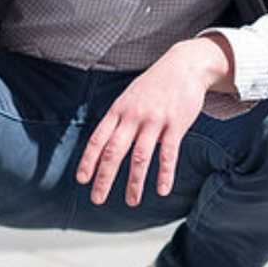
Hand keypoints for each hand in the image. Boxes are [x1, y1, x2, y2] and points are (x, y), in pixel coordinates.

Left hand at [76, 36, 234, 205]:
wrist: (185, 65)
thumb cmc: (155, 84)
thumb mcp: (131, 96)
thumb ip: (119, 118)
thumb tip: (105, 144)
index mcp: (119, 109)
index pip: (98, 139)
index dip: (88, 160)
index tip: (82, 180)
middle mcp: (134, 116)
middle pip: (114, 151)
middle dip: (104, 177)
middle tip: (97, 199)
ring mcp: (156, 120)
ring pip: (141, 156)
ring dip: (135, 182)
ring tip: (132, 201)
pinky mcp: (176, 124)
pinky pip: (169, 153)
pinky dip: (165, 174)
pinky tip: (163, 190)